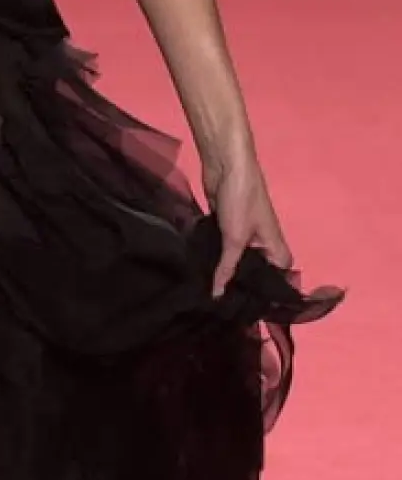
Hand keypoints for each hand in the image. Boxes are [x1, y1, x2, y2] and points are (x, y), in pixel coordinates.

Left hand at [202, 152, 292, 297]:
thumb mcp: (235, 239)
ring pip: (235, 261)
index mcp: (275, 247)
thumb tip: (218, 295)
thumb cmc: (240, 200)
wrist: (225, 166)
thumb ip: (228, 267)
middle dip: (240, 286)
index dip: (267, 295)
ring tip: (206, 295)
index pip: (278, 279)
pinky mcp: (224, 228)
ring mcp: (243, 236)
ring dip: (223, 272)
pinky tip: (200, 273)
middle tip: (220, 307)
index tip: (247, 313)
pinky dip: (213, 258)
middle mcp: (262, 244)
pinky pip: (221, 250)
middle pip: (255, 272)